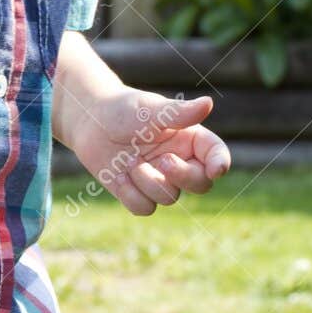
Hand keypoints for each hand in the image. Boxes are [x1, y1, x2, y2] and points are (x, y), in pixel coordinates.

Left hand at [67, 86, 230, 215]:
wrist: (91, 122)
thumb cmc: (124, 110)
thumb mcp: (150, 109)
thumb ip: (178, 113)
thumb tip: (208, 104)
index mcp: (190, 139)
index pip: (216, 154)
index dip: (220, 163)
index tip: (216, 169)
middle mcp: (180, 162)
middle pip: (200, 184)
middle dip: (183, 177)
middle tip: (162, 160)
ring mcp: (160, 180)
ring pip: (168, 198)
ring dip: (147, 181)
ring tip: (128, 160)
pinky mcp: (138, 193)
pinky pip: (144, 208)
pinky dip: (129, 194)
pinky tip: (118, 175)